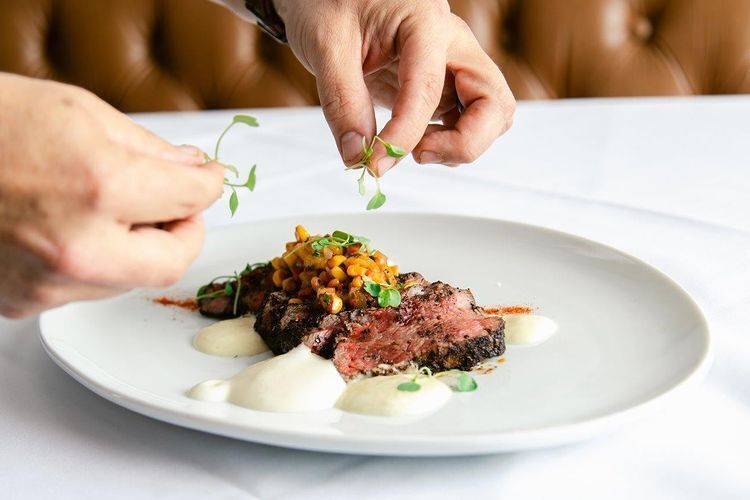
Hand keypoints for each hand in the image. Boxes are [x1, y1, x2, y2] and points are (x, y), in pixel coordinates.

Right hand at [0, 74, 223, 317]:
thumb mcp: (79, 112)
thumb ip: (148, 149)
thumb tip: (190, 170)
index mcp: (98, 187)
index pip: (192, 199)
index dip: (208, 184)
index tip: (208, 179)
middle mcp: (76, 247)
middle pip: (173, 260)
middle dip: (184, 230)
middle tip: (177, 207)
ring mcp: (46, 282)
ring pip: (129, 278)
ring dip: (136, 246)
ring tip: (107, 208)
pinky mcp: (21, 300)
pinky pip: (84, 288)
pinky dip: (94, 260)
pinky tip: (68, 227)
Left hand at [274, 0, 515, 173]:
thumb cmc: (327, 1)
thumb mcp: (324, 46)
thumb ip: (342, 102)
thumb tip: (358, 154)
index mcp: (426, 21)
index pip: (430, 87)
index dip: (405, 133)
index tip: (375, 161)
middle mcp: (451, 44)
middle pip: (494, 103)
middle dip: (465, 141)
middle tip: (418, 154)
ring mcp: (452, 66)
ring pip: (490, 118)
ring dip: (459, 145)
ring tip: (412, 149)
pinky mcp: (442, 86)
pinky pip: (465, 123)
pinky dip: (447, 144)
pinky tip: (412, 143)